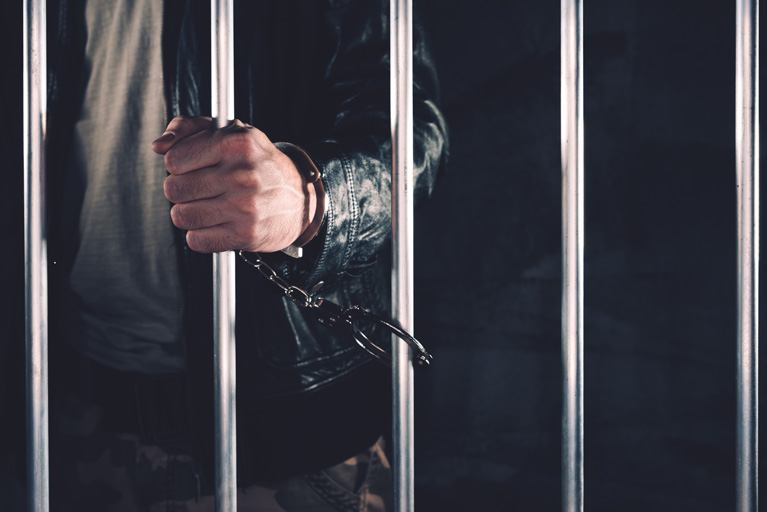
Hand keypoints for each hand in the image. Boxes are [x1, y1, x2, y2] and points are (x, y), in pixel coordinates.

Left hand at [151, 116, 316, 252]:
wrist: (300, 199)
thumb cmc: (258, 163)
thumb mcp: (229, 132)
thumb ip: (187, 129)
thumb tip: (158, 146)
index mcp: (236, 142)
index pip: (174, 160)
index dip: (179, 164)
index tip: (195, 167)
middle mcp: (242, 174)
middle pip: (174, 189)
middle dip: (182, 190)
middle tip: (203, 188)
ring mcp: (245, 207)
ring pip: (181, 216)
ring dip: (189, 214)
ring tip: (209, 206)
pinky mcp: (245, 235)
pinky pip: (196, 240)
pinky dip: (201, 235)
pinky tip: (217, 224)